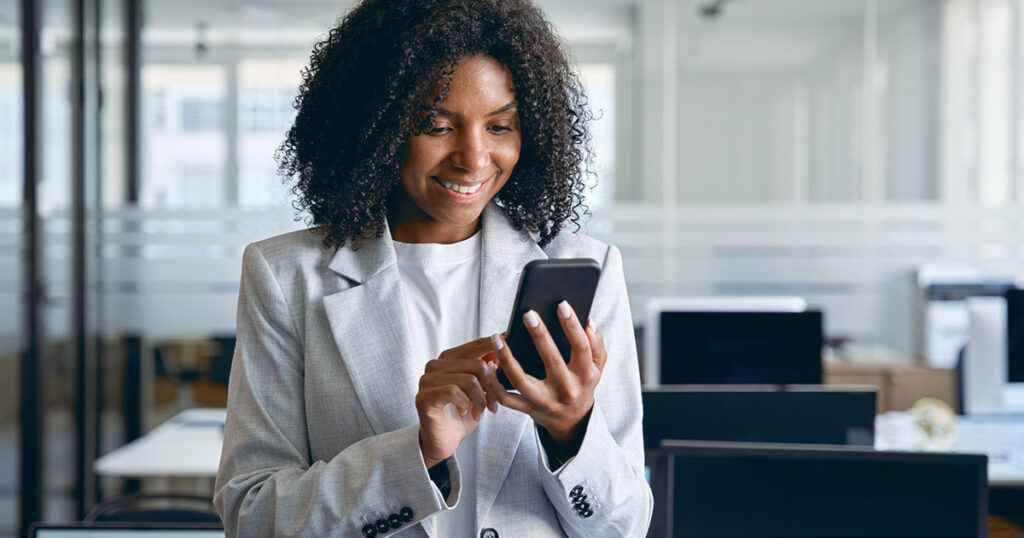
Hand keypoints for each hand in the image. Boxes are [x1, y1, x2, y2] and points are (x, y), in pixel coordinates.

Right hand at [415, 337, 498, 468]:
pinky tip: (466, 411)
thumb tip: (500, 352)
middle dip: (491, 386)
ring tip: (481, 411)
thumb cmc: (461, 414)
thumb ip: (487, 370)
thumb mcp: (480, 390)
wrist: (444, 440)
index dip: (494, 347)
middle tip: (494, 403)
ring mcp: (427, 380)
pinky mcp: (425, 397)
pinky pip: (454, 392)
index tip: (508, 348)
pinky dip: (466, 404)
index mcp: (448, 359)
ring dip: (480, 399)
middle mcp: (435, 366)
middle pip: (476, 364)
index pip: (475, 345)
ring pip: (468, 380)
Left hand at [485, 301, 606, 441]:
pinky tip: (488, 364)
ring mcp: (545, 401)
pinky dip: (493, 383)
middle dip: (539, 336)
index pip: (581, 347)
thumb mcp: (597, 367)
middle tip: (528, 314)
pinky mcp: (528, 409)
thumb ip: (596, 344)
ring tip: (496, 338)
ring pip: (521, 380)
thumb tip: (588, 321)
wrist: (572, 421)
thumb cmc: (582, 384)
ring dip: (506, 358)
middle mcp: (566, 389)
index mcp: (585, 375)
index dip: (572, 326)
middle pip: (552, 361)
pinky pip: (506, 398)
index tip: (561, 305)